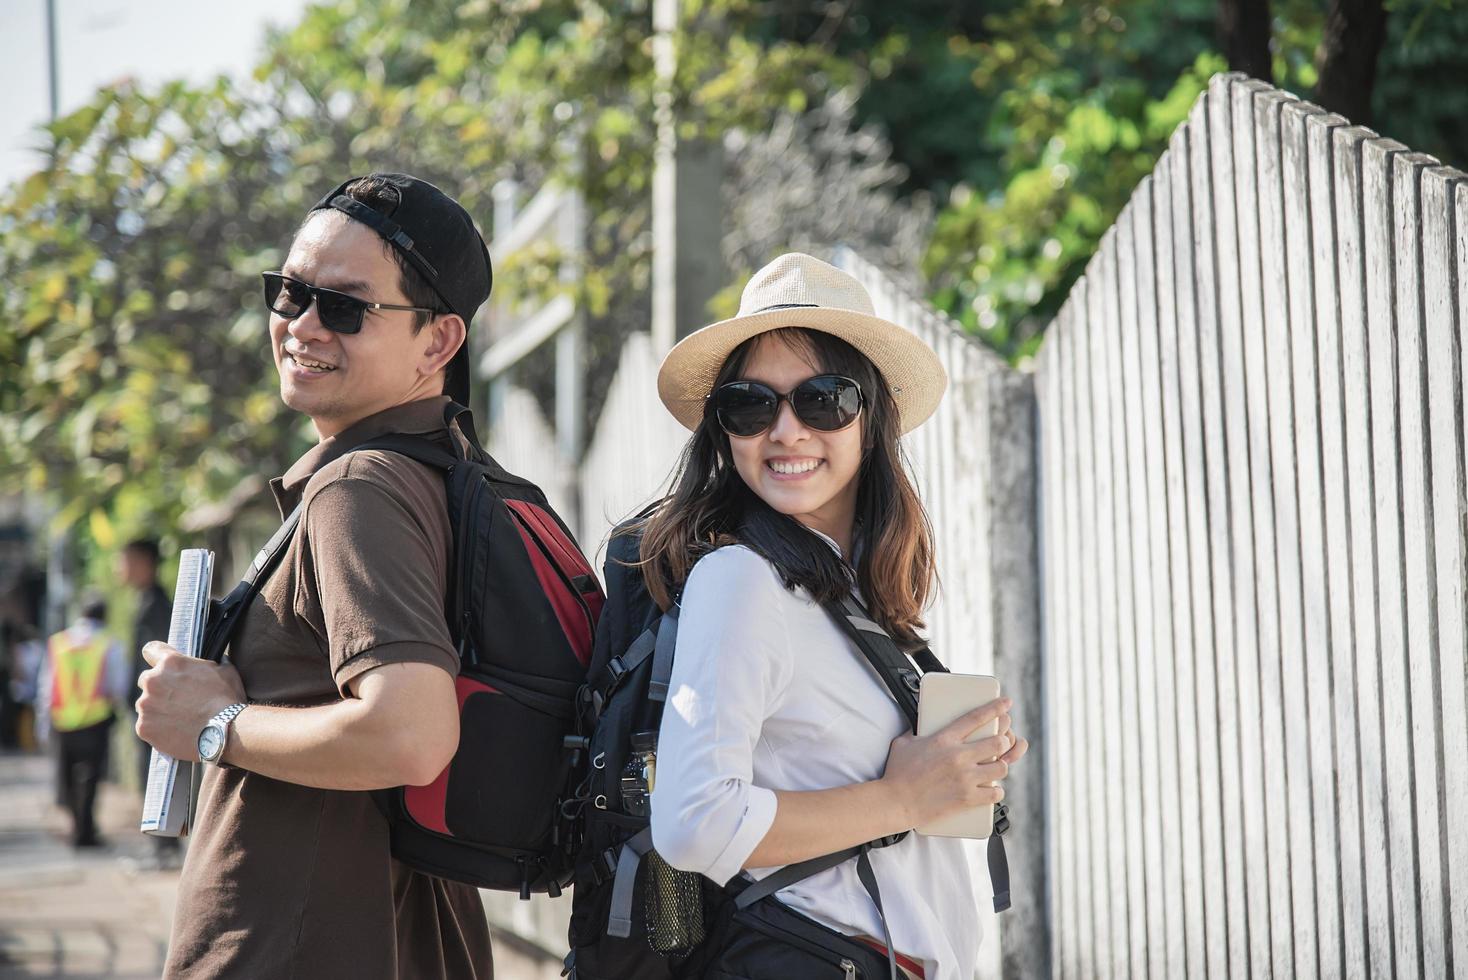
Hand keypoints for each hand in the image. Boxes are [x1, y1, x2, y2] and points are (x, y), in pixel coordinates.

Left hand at [135, 641, 246, 761]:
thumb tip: (208, 665)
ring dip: (157, 708)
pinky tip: (175, 731)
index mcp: (171, 663)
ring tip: (178, 719)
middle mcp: (153, 680)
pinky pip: (146, 725)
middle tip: (177, 698)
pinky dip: (157, 728)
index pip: (151, 650)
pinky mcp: (143, 727)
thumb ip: (207, 664)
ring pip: (145, 704)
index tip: (161, 665)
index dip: (156, 656)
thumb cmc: (227, 699)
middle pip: (146, 680)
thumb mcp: (224, 670)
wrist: (225, 732)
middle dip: (158, 686)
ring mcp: (146, 705)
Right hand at [879, 697, 1028, 827]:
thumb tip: (921, 725)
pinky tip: (992, 789)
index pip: (975, 717)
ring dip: (1001, 766)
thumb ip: (916, 731)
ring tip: (995, 767)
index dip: (995, 707)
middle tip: (1000, 743)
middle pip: (997, 742)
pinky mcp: (967, 798)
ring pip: (1001, 767)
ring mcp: (965, 778)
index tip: (1006, 703)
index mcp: (944, 739)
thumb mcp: (904, 743)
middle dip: (1004, 741)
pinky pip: (995, 793)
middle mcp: (958, 756)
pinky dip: (996, 791)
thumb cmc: (897, 773)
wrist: (895, 802)